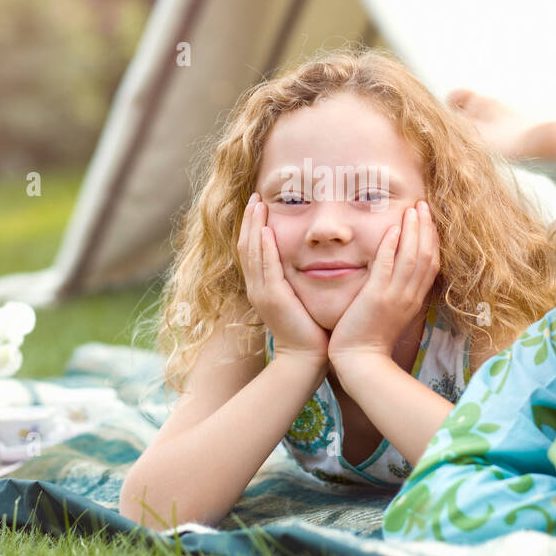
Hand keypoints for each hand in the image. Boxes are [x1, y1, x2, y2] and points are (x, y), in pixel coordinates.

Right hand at [236, 193, 327, 366]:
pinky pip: (266, 267)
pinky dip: (264, 248)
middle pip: (246, 246)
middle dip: (250, 220)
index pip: (252, 250)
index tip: (258, 205)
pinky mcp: (273, 298)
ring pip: (252, 252)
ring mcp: (261, 293)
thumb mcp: (298, 298)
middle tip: (254, 197)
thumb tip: (308, 260)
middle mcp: (256, 287)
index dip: (253, 226)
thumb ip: (296, 279)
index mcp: (262, 286)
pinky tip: (266, 231)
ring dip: (254, 227)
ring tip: (257, 205)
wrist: (306, 358)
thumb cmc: (309, 329)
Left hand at [327, 200, 439, 369]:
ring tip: (413, 209)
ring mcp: (395, 297)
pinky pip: (387, 268)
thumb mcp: (390, 312)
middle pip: (427, 256)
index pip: (431, 263)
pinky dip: (392, 247)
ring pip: (412, 258)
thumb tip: (394, 273)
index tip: (428, 219)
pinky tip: (393, 229)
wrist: (360, 362)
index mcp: (414, 299)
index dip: (432, 239)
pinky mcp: (377, 298)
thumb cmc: (369, 339)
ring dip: (414, 231)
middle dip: (427, 228)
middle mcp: (410, 296)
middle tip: (424, 205)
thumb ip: (394, 292)